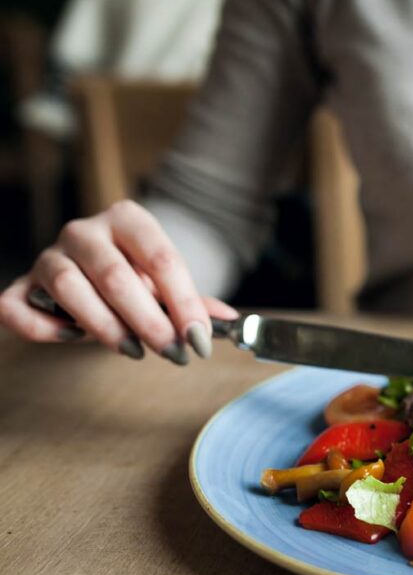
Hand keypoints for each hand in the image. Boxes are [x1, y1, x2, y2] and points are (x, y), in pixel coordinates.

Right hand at [0, 200, 236, 363]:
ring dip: (104, 326)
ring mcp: (49, 256)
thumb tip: (229, 320)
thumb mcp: (166, 283)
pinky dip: (43, 327)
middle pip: (116, 275)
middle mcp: (84, 231)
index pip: (161, 259)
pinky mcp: (22, 285)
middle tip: (174, 353)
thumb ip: (193, 302)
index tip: (201, 339)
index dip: (184, 302)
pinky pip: (17, 305)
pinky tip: (73, 338)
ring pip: (68, 286)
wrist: (90, 268)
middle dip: (149, 322)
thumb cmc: (134, 276)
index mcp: (127, 220)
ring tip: (134, 351)